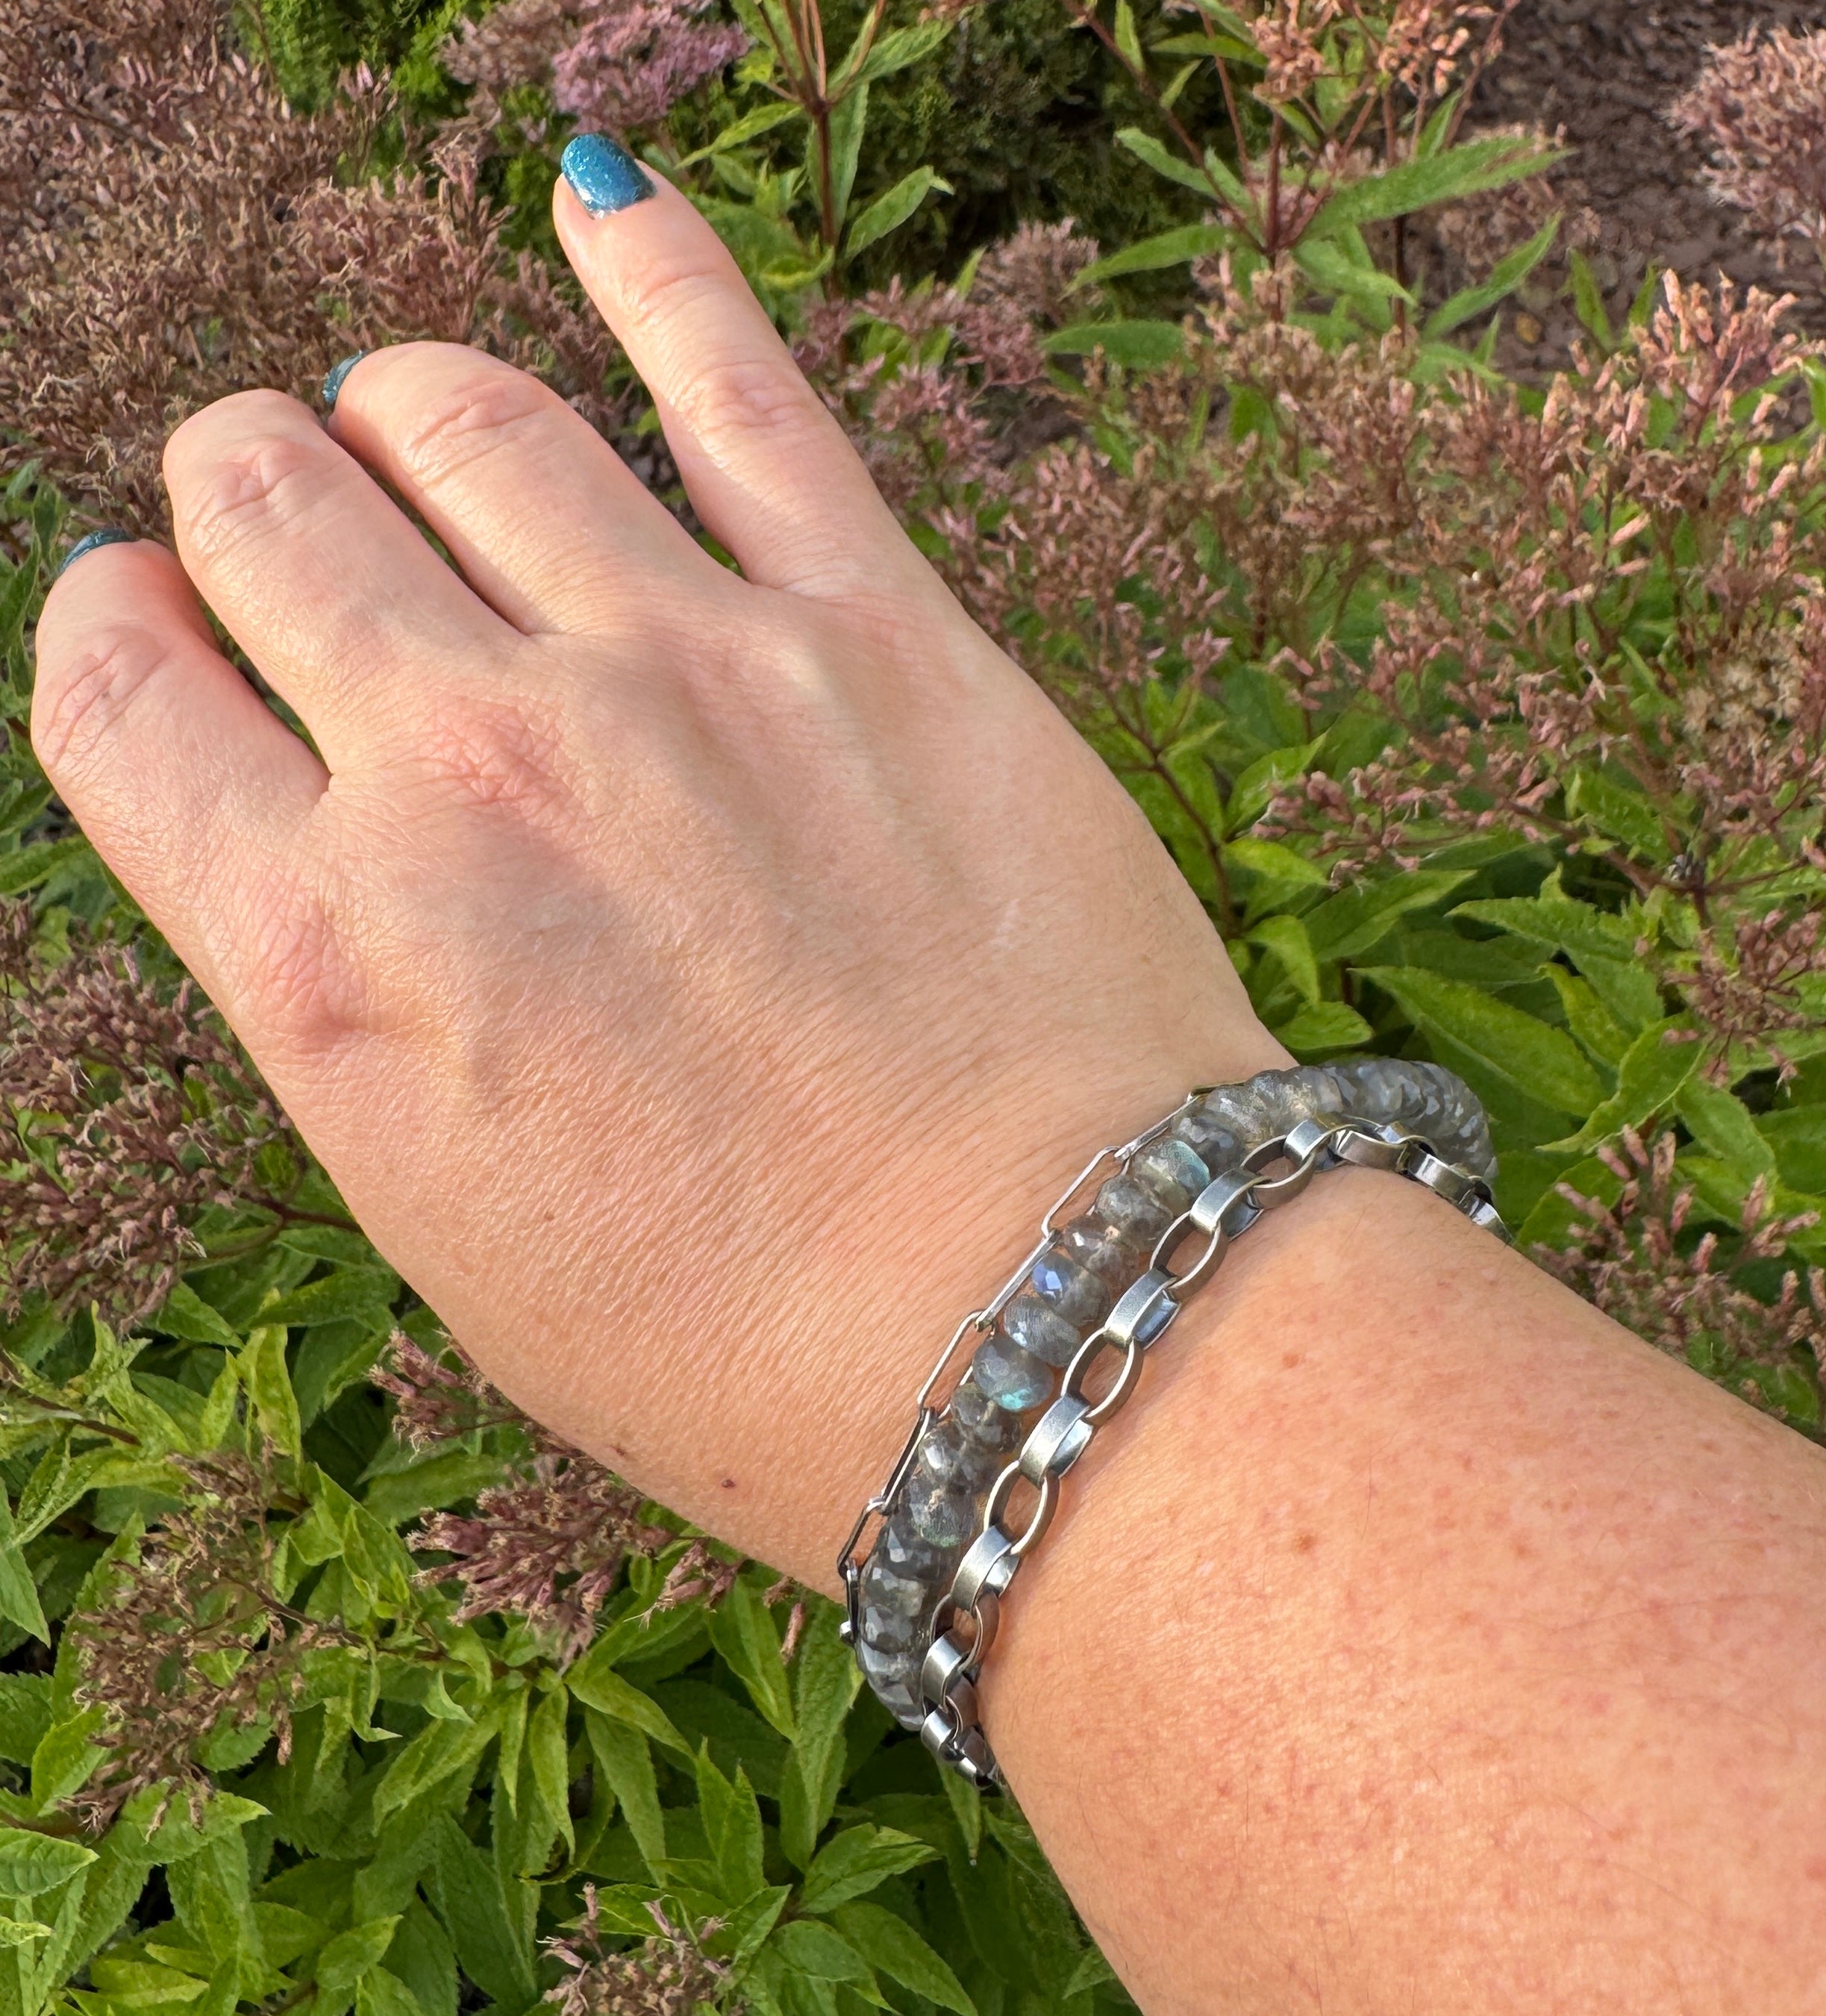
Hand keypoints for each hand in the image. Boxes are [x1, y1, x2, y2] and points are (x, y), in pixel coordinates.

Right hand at [31, 157, 1279, 1581]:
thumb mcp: (458, 1214)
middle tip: (322, 552)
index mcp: (335, 953)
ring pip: (459, 403)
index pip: (116, 675)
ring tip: (445, 458)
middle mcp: (480, 772)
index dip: (127, 627)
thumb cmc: (752, 1339)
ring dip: (414, 412)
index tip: (176, 636)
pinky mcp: (882, 629)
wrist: (1046, 1326)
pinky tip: (599, 203)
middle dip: (261, 499)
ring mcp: (688, 674)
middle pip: (263, 490)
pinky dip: (651, 266)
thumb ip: (355, 984)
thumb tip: (313, 809)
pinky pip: (737, 377)